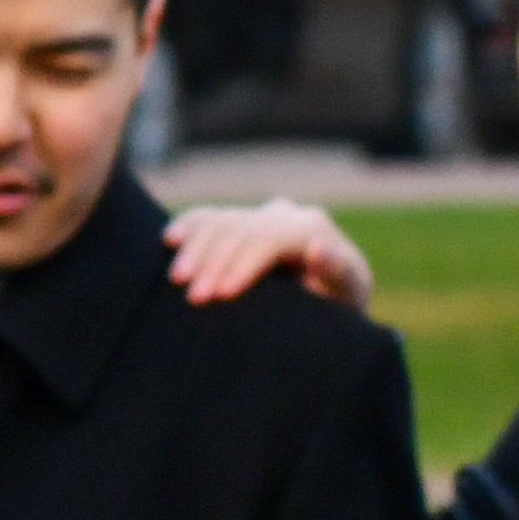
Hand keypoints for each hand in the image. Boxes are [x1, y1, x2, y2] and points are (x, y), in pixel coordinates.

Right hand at [169, 199, 376, 314]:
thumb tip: (317, 246)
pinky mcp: (242, 224)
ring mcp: (260, 216)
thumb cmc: (341, 304)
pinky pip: (209, 218)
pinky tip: (169, 240)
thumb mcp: (349, 294)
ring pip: (219, 221)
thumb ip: (337, 271)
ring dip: (195, 249)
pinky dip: (189, 226)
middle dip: (214, 262)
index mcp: (312, 226)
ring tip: (176, 280)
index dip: (244, 264)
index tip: (223, 294)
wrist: (331, 301)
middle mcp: (285, 214)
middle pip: (239, 229)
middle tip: (195, 299)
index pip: (270, 238)